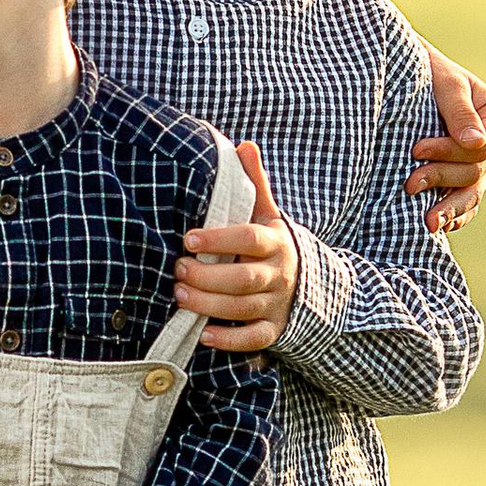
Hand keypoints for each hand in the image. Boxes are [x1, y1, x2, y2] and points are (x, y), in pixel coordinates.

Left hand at [179, 141, 296, 350]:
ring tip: (180, 295)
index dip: (219, 239)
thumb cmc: (271, 243)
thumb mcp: (267, 213)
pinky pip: (254, 340)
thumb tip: (245, 145)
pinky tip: (203, 334)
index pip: (249, 239)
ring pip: (245, 309)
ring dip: (210, 305)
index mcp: (275, 241)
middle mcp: (279, 274)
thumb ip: (256, 184)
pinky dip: (229, 340)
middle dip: (209, 276)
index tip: (189, 238)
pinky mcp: (274, 329)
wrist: (307, 282)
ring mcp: (277, 304)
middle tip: (178, 270)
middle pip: (245, 278)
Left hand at [408, 52, 485, 232]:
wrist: (406, 75)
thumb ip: (459, 111)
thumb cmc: (427, 70)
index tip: (417, 150)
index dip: (450, 151)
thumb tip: (476, 144)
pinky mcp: (462, 177)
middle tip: (408, 183)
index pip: (482, 145)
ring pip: (472, 192)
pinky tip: (437, 226)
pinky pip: (465, 203)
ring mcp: (480, 163)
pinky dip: (453, 215)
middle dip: (442, 177)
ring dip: (449, 208)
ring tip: (427, 223)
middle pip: (474, 170)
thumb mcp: (444, 84)